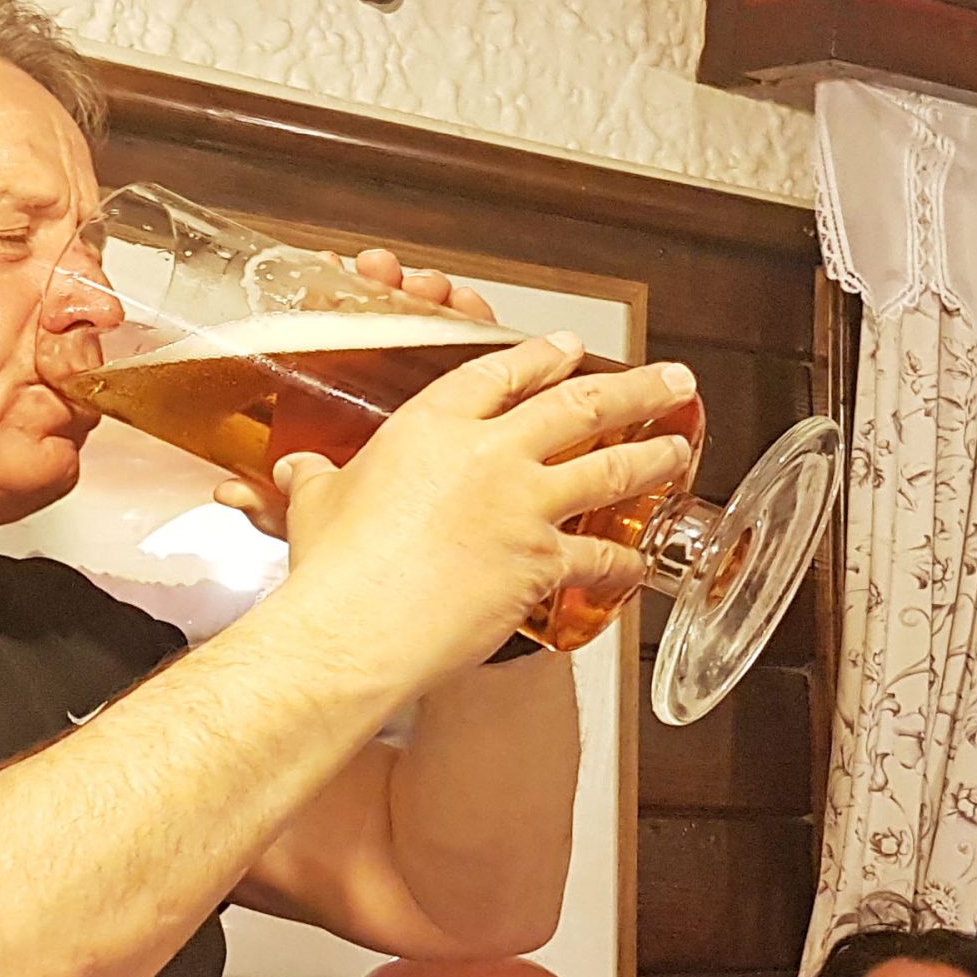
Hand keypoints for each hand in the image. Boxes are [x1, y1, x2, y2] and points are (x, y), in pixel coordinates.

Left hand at [209, 248, 503, 539]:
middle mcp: (382, 388)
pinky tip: (470, 306)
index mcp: (337, 403)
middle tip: (382, 271)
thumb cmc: (362, 539)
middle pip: (384, 318)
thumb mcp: (311, 522)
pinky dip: (476, 322)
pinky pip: (478, 352)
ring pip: (430, 326)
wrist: (420, 561)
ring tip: (428, 286)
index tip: (329, 267)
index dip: (329, 294)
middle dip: (385, 284)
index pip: (331, 333)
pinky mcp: (475, 399)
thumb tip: (226, 494)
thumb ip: (272, 506)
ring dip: (428, 295)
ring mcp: (428, 388)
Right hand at [268, 331, 697, 680]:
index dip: (542, 356)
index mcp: (433, 426)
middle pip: (577, 406)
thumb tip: (295, 470)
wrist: (357, 629)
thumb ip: (316, 480)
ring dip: (653, 458)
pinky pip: (600, 558)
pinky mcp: (543, 563)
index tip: (569, 348)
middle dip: (633, 389)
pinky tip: (641, 563)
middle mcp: (490, 455)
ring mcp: (524, 507)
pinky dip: (626, 562)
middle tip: (670, 379)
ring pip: (608, 469)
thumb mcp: (315, 504)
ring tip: (681, 450)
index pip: (500, 372)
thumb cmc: (334, 569)